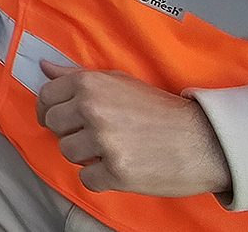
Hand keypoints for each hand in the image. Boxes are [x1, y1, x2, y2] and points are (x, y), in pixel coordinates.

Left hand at [36, 61, 231, 196]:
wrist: (204, 140)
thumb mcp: (119, 81)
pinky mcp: (117, 172)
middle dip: (69, 132)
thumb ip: (77, 76)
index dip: (50, 110)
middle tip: (92, 136)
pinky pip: (87, 179)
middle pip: (54, 126)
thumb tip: (44, 68)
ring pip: (68, 153)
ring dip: (85, 156)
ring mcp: (104, 142)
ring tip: (110, 150)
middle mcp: (92, 110)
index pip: (46, 97)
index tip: (59, 118)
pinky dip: (100, 178)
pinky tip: (119, 168)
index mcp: (90, 84)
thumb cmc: (160, 109)